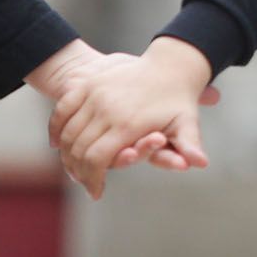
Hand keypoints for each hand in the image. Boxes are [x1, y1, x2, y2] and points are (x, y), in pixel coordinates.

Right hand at [51, 37, 214, 198]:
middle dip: (78, 171)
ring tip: (73, 167)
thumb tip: (200, 164)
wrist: (171, 64)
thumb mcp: (187, 122)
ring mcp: (95, 94)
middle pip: (78, 149)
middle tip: (83, 182)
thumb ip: (188, 145)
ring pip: (67, 133)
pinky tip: (57, 143)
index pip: (97, 159)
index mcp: (129, 123)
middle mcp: (108, 109)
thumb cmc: (179, 99)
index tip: (95, 192)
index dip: (92, 179)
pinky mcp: (86, 84)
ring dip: (65, 154)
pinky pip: (62, 110)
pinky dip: (55, 129)